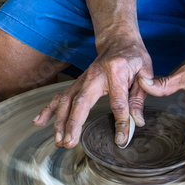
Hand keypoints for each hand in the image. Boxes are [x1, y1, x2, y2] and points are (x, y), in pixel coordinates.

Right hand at [33, 38, 152, 148]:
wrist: (118, 41)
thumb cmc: (133, 58)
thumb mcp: (145, 73)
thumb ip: (141, 96)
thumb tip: (137, 122)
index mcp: (116, 71)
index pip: (118, 101)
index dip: (120, 122)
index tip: (121, 138)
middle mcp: (95, 75)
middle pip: (81, 101)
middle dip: (73, 123)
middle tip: (69, 142)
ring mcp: (83, 79)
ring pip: (66, 101)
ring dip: (60, 122)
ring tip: (59, 141)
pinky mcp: (76, 83)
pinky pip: (59, 96)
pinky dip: (48, 110)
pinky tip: (39, 122)